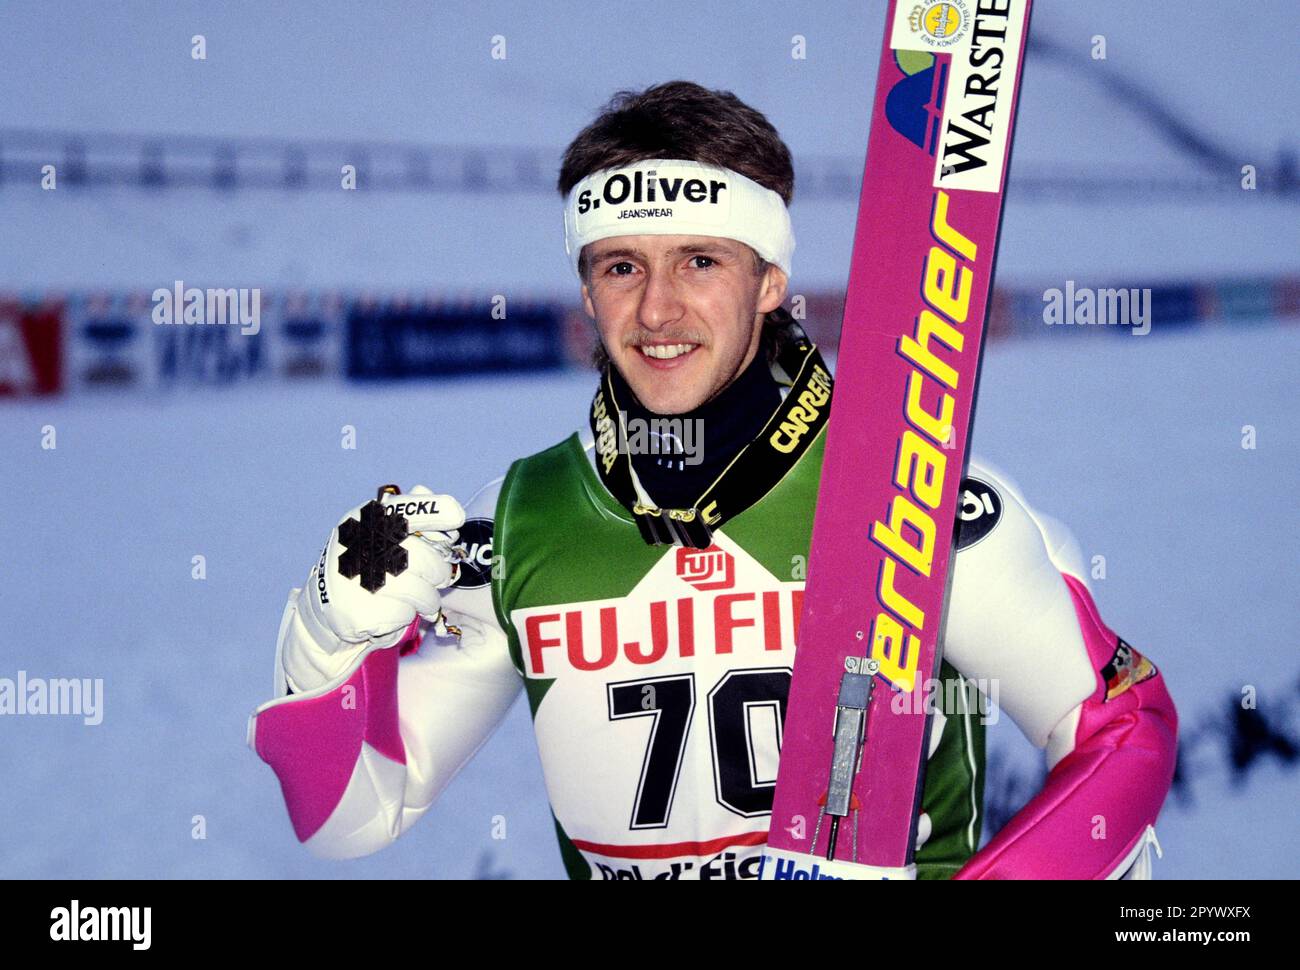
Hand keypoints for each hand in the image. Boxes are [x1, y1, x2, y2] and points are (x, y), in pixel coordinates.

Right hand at [283, 486, 465, 690]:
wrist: (326, 609)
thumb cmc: (365, 565)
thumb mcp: (378, 533)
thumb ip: (407, 514)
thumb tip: (426, 492)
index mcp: (365, 521)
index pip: (406, 509)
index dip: (436, 511)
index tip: (456, 518)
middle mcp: (359, 547)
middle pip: (424, 558)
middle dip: (439, 572)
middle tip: (439, 577)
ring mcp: (356, 582)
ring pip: (420, 591)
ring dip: (428, 598)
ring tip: (422, 599)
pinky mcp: (359, 613)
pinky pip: (405, 614)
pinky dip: (407, 615)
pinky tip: (394, 610)